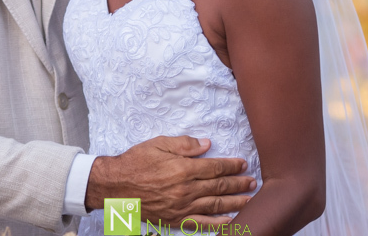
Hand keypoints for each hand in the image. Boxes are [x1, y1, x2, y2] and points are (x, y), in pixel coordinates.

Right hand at [85, 135, 255, 226]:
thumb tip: (207, 145)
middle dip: (238, 184)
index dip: (232, 166)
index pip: (215, 167)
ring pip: (215, 206)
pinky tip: (230, 221)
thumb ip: (185, 144)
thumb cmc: (136, 161)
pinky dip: (217, 224)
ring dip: (235, 202)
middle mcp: (186, 190)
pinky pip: (200, 224)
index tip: (243, 164)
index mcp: (183, 169)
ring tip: (250, 199)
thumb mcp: (159, 143)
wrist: (115, 186)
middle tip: (253, 181)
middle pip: (219, 187)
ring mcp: (181, 207)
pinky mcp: (175, 219)